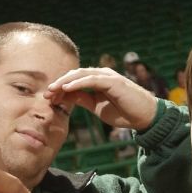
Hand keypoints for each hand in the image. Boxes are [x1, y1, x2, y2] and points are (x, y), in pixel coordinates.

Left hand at [44, 67, 159, 130]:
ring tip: (52, 90)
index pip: (75, 80)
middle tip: (46, 94)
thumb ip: (84, 100)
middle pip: (75, 75)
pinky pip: (92, 80)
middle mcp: (102, 75)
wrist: (145, 117)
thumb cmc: (124, 112)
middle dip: (59, 83)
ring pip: (81, 74)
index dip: (60, 88)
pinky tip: (67, 89)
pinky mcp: (113, 81)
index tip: (48, 98)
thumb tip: (66, 97)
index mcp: (98, 81)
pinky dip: (78, 83)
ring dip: (65, 82)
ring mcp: (108, 77)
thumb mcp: (97, 107)